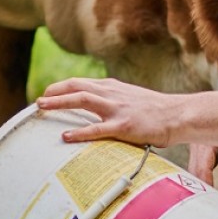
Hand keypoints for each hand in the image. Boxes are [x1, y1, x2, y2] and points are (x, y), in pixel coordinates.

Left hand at [35, 77, 189, 145]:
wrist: (179, 114)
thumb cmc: (157, 111)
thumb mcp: (132, 99)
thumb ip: (114, 101)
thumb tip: (98, 112)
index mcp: (113, 87)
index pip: (81, 83)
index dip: (61, 87)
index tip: (48, 93)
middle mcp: (112, 93)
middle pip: (76, 87)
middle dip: (54, 92)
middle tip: (38, 101)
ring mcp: (117, 108)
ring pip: (82, 100)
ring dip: (59, 102)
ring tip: (42, 108)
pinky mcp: (124, 126)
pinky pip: (97, 128)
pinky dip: (80, 131)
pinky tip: (66, 135)